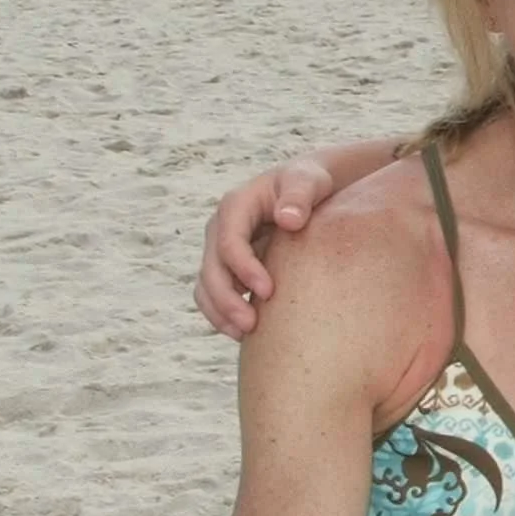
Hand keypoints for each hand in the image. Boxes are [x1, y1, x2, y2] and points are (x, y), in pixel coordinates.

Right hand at [192, 156, 338, 337]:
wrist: (306, 190)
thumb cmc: (309, 183)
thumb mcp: (307, 180)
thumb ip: (299, 195)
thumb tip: (288, 220)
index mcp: (236, 206)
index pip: (229, 241)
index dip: (244, 269)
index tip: (269, 291)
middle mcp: (221, 229)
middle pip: (211, 269)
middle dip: (227, 300)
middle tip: (253, 325)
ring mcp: (221, 250)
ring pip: (206, 287)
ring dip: (220, 313)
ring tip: (246, 335)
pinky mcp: (228, 268)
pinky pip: (215, 296)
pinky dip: (223, 315)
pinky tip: (245, 335)